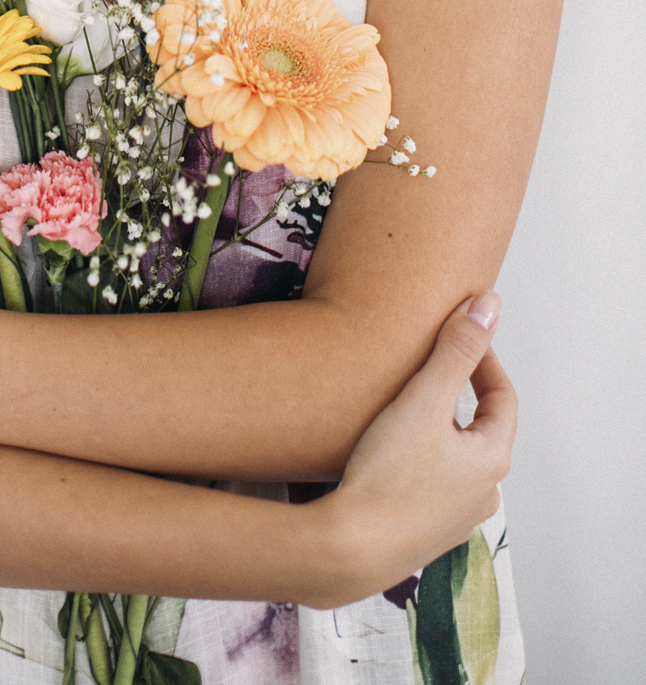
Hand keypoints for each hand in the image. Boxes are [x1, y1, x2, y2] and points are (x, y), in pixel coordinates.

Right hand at [325, 293, 515, 603]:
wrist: (350, 548)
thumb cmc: (389, 475)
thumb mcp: (424, 399)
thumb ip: (457, 349)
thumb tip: (490, 304)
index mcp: (491, 460)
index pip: (502, 398)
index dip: (483, 360)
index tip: (458, 336)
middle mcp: (482, 494)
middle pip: (480, 431)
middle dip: (458, 396)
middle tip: (428, 368)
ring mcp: (453, 520)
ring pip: (454, 461)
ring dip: (437, 431)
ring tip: (403, 409)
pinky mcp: (422, 535)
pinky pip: (430, 486)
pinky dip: (418, 461)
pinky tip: (387, 454)